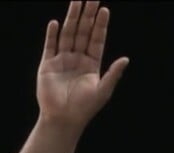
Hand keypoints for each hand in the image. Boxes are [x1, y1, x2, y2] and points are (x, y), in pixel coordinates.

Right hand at [37, 1, 128, 126]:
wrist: (63, 120)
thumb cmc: (84, 108)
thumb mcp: (103, 91)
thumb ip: (113, 74)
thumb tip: (126, 59)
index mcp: (91, 64)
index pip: (96, 39)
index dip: (100, 25)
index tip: (104, 10)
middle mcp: (77, 59)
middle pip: (82, 32)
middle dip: (87, 15)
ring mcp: (62, 61)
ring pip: (68, 35)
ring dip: (71, 18)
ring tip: (76, 2)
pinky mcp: (47, 66)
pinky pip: (50, 46)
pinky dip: (52, 35)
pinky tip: (56, 23)